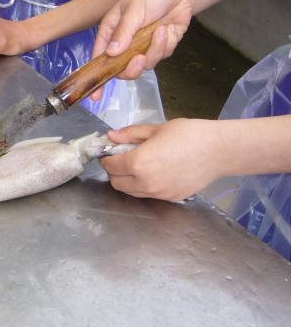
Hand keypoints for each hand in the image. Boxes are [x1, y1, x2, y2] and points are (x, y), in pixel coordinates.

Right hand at [90, 0, 192, 100]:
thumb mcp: (134, 9)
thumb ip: (124, 31)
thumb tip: (111, 53)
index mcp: (111, 33)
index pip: (100, 58)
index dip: (98, 77)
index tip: (95, 96)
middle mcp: (124, 44)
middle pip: (122, 70)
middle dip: (132, 68)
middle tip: (140, 59)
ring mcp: (142, 48)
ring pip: (144, 66)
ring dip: (154, 50)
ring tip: (160, 31)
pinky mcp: (158, 49)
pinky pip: (160, 58)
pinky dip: (165, 45)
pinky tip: (168, 29)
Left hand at [100, 119, 226, 200]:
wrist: (219, 150)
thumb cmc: (189, 134)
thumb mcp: (156, 129)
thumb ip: (130, 134)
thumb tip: (111, 136)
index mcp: (138, 163)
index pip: (110, 166)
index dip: (107, 158)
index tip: (110, 152)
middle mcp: (145, 183)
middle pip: (116, 183)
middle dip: (115, 171)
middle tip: (123, 158)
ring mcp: (158, 194)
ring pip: (131, 192)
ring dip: (127, 181)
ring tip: (139, 165)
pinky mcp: (170, 198)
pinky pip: (148, 195)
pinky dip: (143, 186)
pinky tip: (154, 172)